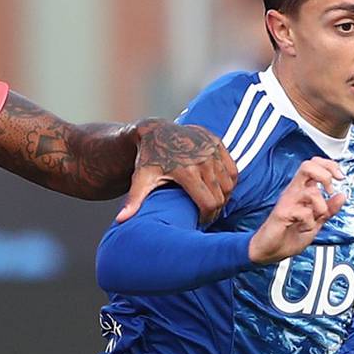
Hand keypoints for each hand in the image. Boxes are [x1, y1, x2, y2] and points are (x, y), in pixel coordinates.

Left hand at [116, 119, 236, 224]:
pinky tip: (219, 188)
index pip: (209, 204)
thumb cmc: (147, 159)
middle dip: (216, 209)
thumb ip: (134, 200)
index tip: (201, 222)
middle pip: (221, 196)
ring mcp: (212, 149)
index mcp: (186, 171)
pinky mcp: (217, 142)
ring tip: (213, 203)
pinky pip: (232, 169)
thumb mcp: (140, 179)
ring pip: (229, 183)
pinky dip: (229, 181)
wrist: (154, 131)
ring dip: (224, 196)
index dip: (207, 217)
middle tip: (207, 216)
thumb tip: (120, 221)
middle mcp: (203, 159)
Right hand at [248, 158, 345, 264]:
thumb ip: (329, 209)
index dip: (329, 166)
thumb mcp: (316, 222)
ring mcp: (287, 201)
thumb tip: (342, 196)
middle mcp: (294, 192)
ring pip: (311, 191)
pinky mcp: (282, 213)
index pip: (314, 165)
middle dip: (325, 174)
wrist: (270, 251)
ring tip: (316, 218)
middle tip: (330, 189)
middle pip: (308, 166)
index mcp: (302, 190)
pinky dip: (309, 223)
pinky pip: (303, 212)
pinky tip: (304, 228)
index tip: (339, 177)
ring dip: (321, 206)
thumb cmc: (288, 237)